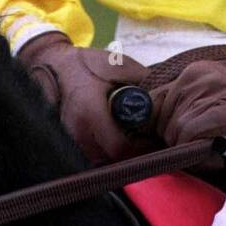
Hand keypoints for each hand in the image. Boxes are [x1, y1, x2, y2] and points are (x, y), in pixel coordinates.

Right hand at [17, 31, 160, 164]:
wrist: (56, 65)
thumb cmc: (91, 64)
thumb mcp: (122, 66)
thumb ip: (145, 82)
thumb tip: (169, 97)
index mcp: (90, 112)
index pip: (118, 148)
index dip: (141, 149)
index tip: (155, 140)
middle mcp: (77, 132)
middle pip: (111, 160)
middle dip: (133, 155)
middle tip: (150, 143)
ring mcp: (69, 140)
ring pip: (101, 161)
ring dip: (119, 155)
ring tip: (136, 141)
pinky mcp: (68, 142)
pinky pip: (91, 156)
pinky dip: (106, 152)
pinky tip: (118, 139)